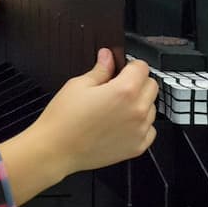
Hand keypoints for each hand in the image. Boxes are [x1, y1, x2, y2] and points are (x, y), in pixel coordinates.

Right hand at [0, 49, 157, 204]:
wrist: (56, 149)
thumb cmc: (64, 119)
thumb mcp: (78, 85)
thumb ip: (100, 70)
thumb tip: (107, 57)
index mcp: (124, 90)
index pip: (142, 67)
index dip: (130, 65)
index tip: (121, 69)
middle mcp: (137, 110)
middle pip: (151, 86)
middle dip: (137, 83)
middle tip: (116, 88)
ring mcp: (139, 130)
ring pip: (151, 108)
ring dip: (139, 104)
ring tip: (114, 109)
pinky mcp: (137, 147)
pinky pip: (149, 129)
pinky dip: (139, 125)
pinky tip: (119, 124)